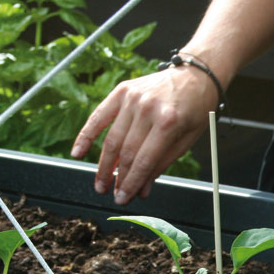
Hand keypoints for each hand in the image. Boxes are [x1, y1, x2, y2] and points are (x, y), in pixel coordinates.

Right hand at [71, 64, 219, 202]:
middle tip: (111, 195)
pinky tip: (78, 152)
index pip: (144, 160)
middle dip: (117, 178)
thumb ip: (162, 164)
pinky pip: (99, 116)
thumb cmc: (195, 109)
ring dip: (103, 165)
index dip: (131, 183)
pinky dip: (86, 135)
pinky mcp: (122, 91)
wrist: (195, 74)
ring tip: (100, 184)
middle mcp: (147, 108)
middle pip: (126, 152)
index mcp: (168, 121)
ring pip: (111, 139)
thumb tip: (141, 190)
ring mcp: (132, 98)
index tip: (123, 199)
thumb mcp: (187, 139)